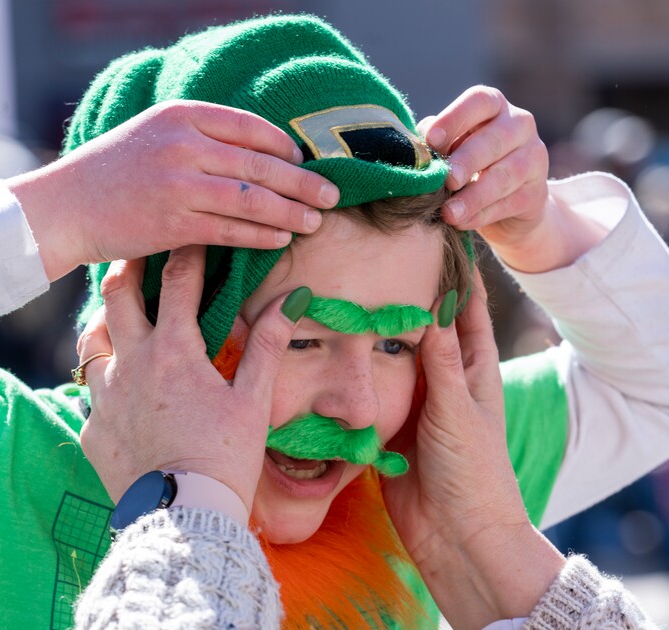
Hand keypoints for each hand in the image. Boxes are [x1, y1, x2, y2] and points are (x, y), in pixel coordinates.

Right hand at [9, 100, 339, 281]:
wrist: (65, 206)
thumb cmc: (113, 171)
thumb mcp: (155, 135)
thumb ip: (201, 137)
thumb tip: (258, 155)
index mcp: (182, 116)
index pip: (250, 127)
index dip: (284, 145)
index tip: (305, 160)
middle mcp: (184, 146)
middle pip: (261, 164)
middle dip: (303, 181)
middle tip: (331, 195)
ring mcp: (179, 185)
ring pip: (252, 199)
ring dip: (290, 211)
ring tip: (316, 221)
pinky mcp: (174, 224)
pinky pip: (231, 230)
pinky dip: (261, 235)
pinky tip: (282, 238)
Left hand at [76, 244, 309, 512]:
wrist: (186, 517)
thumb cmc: (226, 455)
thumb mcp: (253, 398)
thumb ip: (267, 344)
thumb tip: (291, 300)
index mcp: (175, 352)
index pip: (179, 284)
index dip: (188, 254)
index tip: (192, 238)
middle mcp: (132, 364)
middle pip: (118, 296)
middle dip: (128, 268)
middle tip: (137, 255)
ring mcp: (105, 396)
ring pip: (92, 339)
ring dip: (106, 321)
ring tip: (120, 318)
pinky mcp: (92, 428)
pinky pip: (88, 389)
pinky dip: (102, 376)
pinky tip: (118, 384)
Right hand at [382, 271, 563, 628]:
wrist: (454, 533)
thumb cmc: (471, 470)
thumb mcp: (457, 410)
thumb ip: (441, 363)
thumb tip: (428, 310)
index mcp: (473, 371)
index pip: (469, 312)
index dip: (461, 277)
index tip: (446, 240)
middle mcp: (444, 380)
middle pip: (427, 327)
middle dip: (411, 296)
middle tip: (386, 260)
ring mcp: (417, 400)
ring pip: (396, 356)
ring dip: (381, 332)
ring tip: (356, 296)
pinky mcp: (392, 422)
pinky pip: (375, 389)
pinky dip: (361, 370)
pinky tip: (338, 348)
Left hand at [419, 87, 605, 271]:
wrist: (504, 206)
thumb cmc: (467, 166)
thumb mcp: (450, 149)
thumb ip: (435, 144)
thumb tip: (414, 149)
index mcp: (493, 106)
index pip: (478, 101)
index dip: (454, 118)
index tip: (431, 139)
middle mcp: (519, 125)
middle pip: (495, 139)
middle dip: (468, 160)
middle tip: (447, 179)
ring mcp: (534, 158)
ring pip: (505, 175)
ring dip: (474, 196)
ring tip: (450, 212)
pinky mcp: (536, 193)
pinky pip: (509, 204)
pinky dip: (482, 215)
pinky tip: (461, 222)